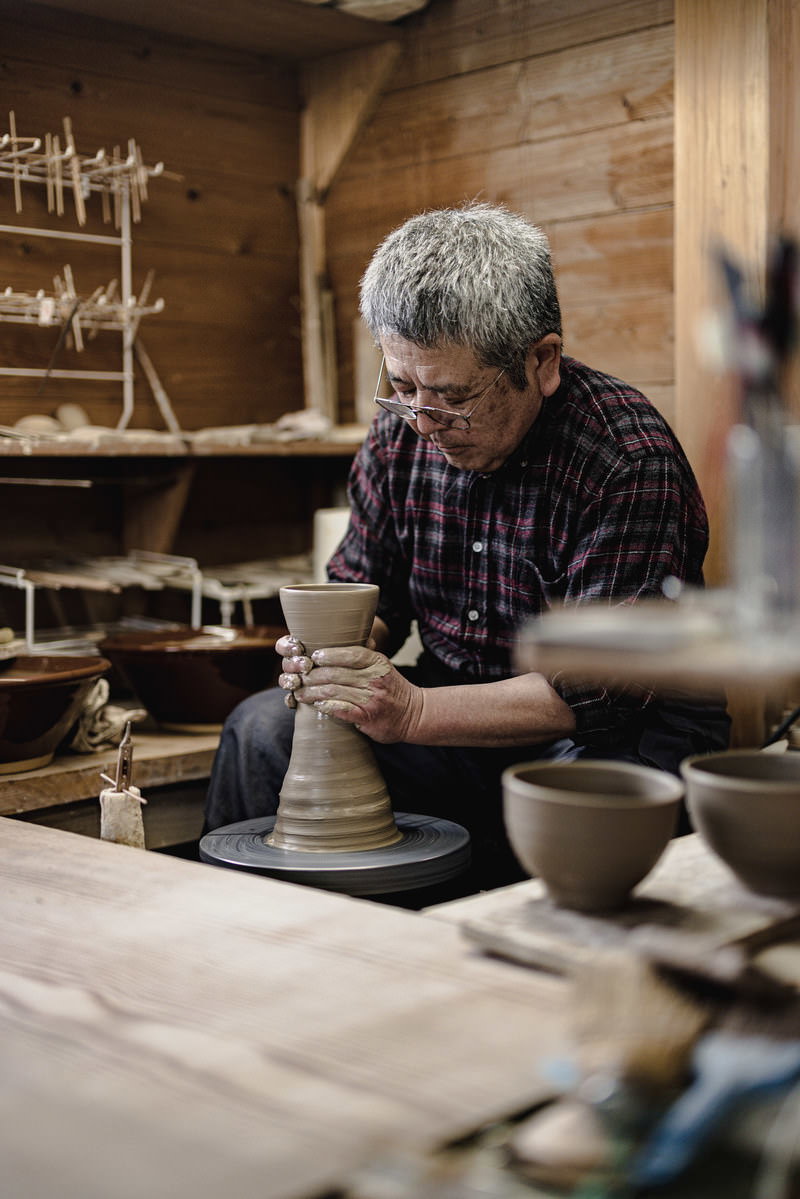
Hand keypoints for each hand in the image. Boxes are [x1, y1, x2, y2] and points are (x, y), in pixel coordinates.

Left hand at [278, 640, 422, 742]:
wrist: (414, 714)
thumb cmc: (393, 688)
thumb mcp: (382, 666)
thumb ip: (362, 657)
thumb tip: (333, 646)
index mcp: (377, 663)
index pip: (350, 654)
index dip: (329, 655)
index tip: (313, 656)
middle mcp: (374, 679)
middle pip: (336, 673)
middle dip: (312, 675)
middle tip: (298, 677)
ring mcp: (371, 699)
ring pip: (333, 691)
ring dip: (312, 692)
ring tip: (300, 693)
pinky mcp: (368, 717)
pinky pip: (342, 709)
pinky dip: (327, 706)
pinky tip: (317, 705)